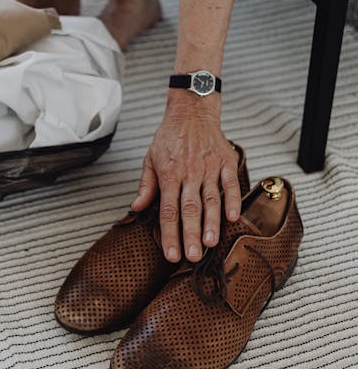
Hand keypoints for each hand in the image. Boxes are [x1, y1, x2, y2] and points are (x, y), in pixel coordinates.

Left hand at [131, 91, 240, 262]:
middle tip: (192, 257)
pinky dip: (232, 200)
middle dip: (190, 234)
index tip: (171, 254)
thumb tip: (136, 208)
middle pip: (190, 209)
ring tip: (210, 243)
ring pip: (211, 199)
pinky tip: (232, 217)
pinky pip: (231, 183)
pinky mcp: (226, 162)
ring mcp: (209, 168)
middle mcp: (189, 173)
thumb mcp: (150, 158)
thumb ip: (146, 185)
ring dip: (211, 222)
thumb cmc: (170, 136)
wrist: (192, 111)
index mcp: (169, 174)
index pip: (167, 210)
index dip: (170, 234)